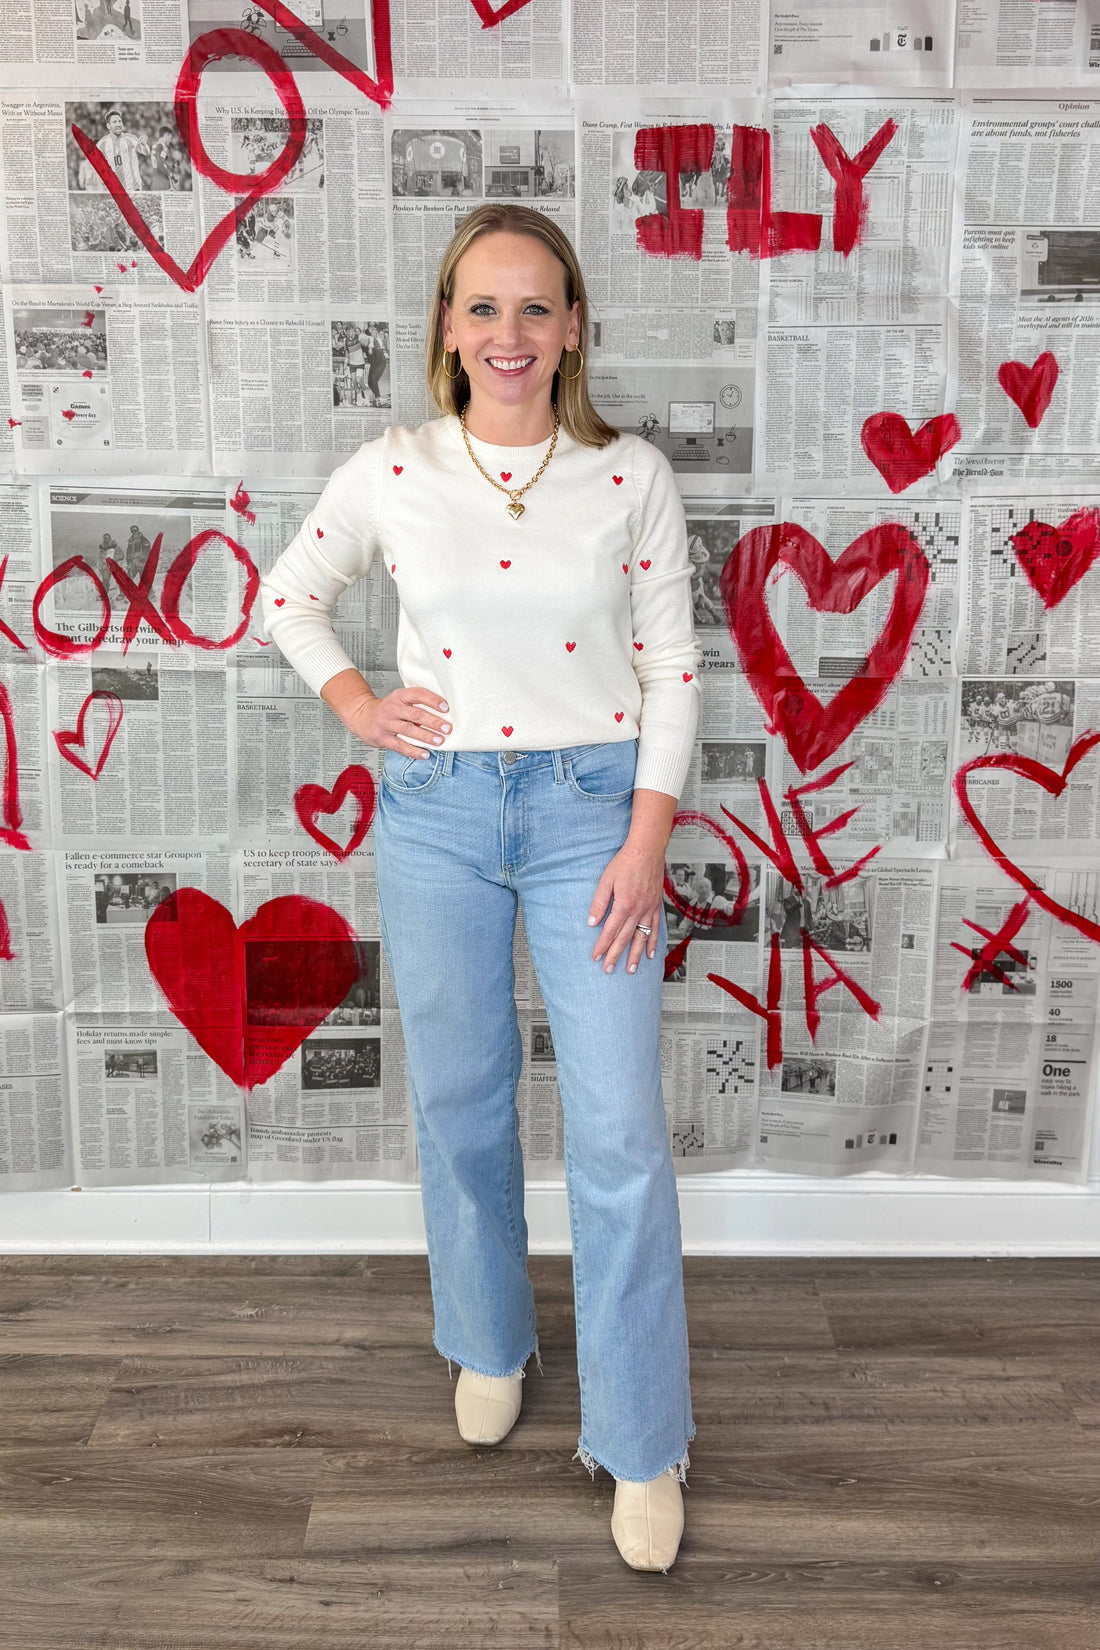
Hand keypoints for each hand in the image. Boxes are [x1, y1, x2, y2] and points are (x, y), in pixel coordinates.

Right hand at [341, 683, 450, 756]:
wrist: (361, 716)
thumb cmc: (386, 710)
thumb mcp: (399, 700)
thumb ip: (416, 704)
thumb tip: (442, 715)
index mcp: (399, 696)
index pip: (418, 694)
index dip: (433, 700)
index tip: (446, 707)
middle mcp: (392, 709)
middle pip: (416, 714)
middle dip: (433, 722)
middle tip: (447, 728)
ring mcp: (386, 724)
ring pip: (409, 730)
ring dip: (426, 737)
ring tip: (439, 741)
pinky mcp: (382, 738)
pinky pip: (400, 746)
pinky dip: (414, 751)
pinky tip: (425, 754)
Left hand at [588, 841, 664, 975]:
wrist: (647, 850)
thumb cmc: (626, 862)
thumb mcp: (606, 880)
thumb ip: (599, 902)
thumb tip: (592, 922)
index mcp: (624, 905)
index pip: (610, 931)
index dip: (602, 946)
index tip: (596, 957)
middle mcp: (638, 910)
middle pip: (625, 938)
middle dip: (615, 955)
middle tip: (609, 969)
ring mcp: (649, 909)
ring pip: (642, 937)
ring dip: (636, 955)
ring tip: (631, 969)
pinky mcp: (655, 906)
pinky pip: (655, 928)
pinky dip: (653, 942)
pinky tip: (651, 953)